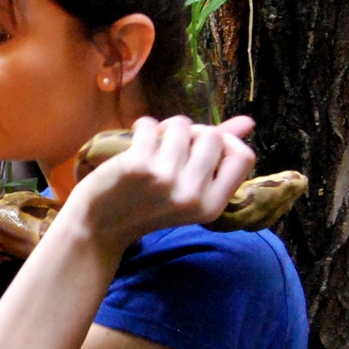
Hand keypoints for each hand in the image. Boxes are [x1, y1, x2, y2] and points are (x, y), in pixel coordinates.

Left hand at [67, 115, 255, 250]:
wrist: (99, 227)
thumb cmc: (146, 205)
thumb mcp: (187, 189)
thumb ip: (218, 157)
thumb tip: (249, 122)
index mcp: (211, 206)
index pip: (243, 157)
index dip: (226, 142)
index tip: (203, 146)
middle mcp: (192, 195)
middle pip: (213, 136)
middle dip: (193, 133)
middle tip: (172, 148)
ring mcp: (165, 179)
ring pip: (182, 125)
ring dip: (166, 129)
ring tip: (152, 146)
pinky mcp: (138, 166)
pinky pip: (152, 125)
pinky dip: (142, 127)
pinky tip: (134, 141)